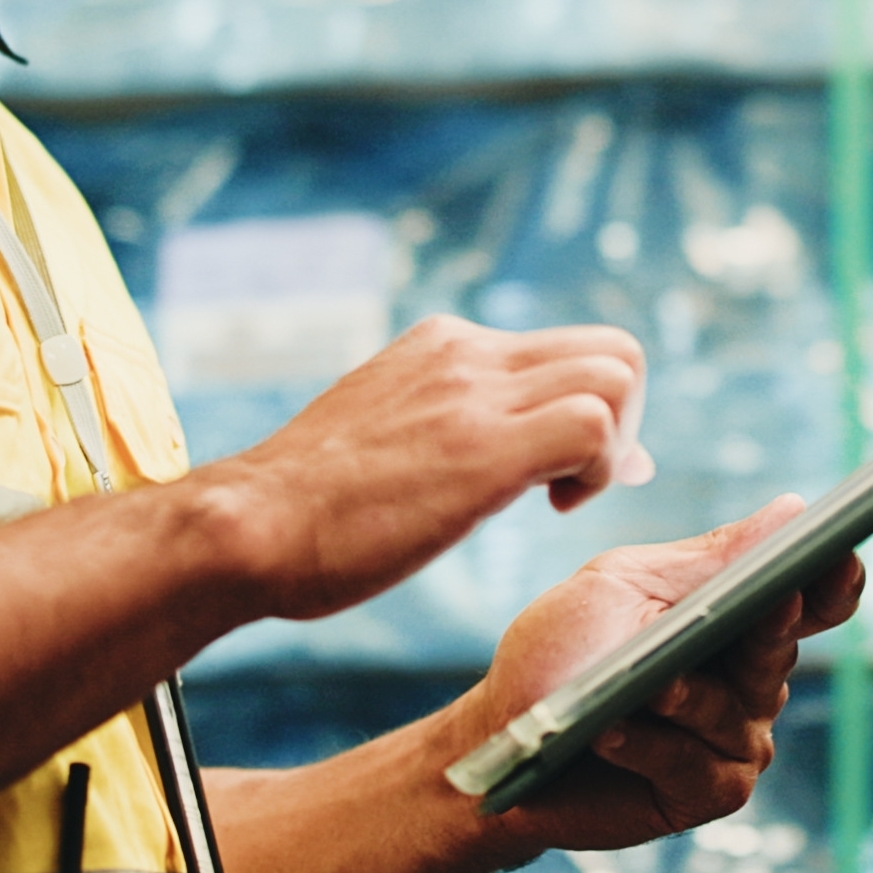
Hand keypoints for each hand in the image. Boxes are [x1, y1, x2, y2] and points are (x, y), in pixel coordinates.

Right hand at [194, 316, 652, 622]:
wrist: (248, 526)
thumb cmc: (309, 511)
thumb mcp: (388, 438)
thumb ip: (456, 431)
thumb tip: (530, 459)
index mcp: (443, 345)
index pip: (565, 348)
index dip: (592, 410)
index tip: (569, 472)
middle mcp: (466, 352)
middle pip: (613, 348)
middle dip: (624, 421)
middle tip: (577, 483)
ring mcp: (475, 393)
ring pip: (617, 373)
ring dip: (615, 445)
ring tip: (561, 497)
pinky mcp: (482, 447)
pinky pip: (594, 425)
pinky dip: (598, 471)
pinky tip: (550, 509)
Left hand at [444, 496, 866, 855]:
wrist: (501, 738)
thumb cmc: (562, 652)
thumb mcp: (625, 587)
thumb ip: (707, 560)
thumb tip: (795, 510)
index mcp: (736, 620)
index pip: (809, 598)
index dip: (833, 578)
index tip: (840, 551)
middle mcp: (748, 682)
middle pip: (781, 648)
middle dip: (770, 627)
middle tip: (772, 600)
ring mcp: (732, 741)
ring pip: (734, 712)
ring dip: (687, 696)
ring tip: (648, 685)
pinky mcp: (703, 793)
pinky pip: (695, 765)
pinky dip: (649, 744)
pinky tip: (610, 730)